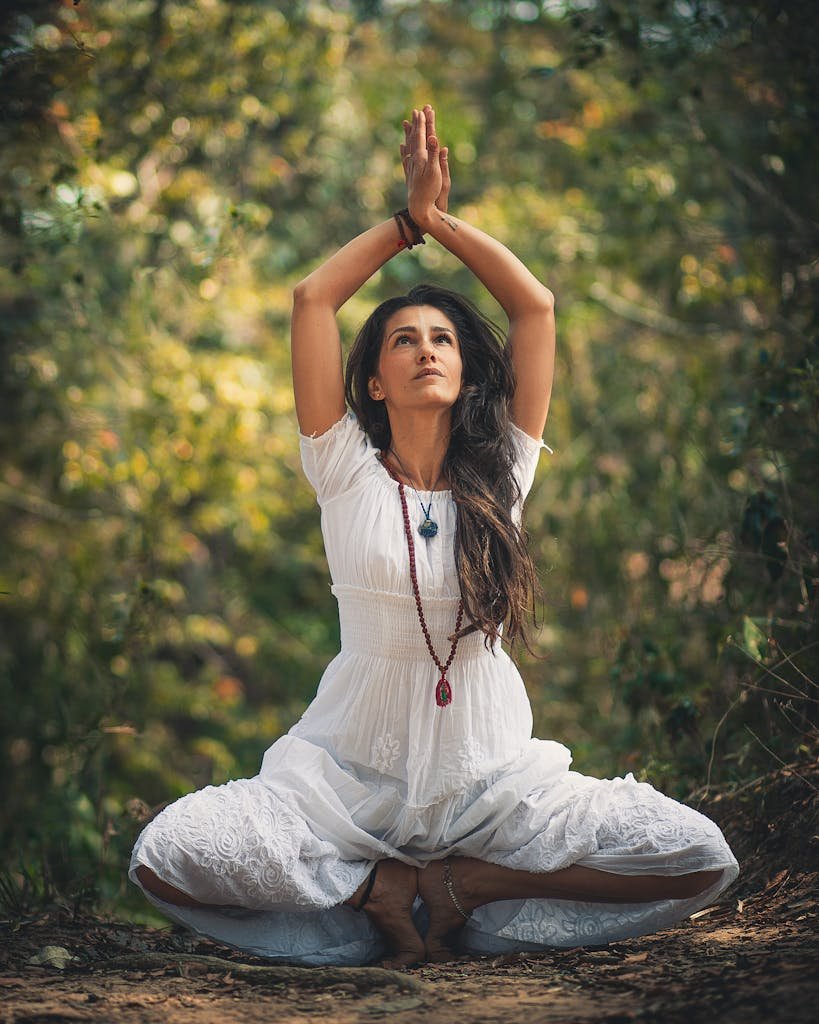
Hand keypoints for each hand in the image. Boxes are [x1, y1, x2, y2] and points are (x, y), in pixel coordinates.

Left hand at [400, 104, 449, 222]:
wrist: (420, 209)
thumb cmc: (430, 193)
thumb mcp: (436, 173)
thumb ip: (434, 155)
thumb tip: (434, 138)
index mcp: (421, 157)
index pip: (421, 136)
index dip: (422, 123)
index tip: (422, 110)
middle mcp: (414, 161)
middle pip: (414, 138)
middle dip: (416, 124)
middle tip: (417, 111)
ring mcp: (411, 168)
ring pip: (408, 146)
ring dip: (408, 134)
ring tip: (405, 123)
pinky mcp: (410, 176)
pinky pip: (406, 159)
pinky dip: (404, 150)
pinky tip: (402, 148)